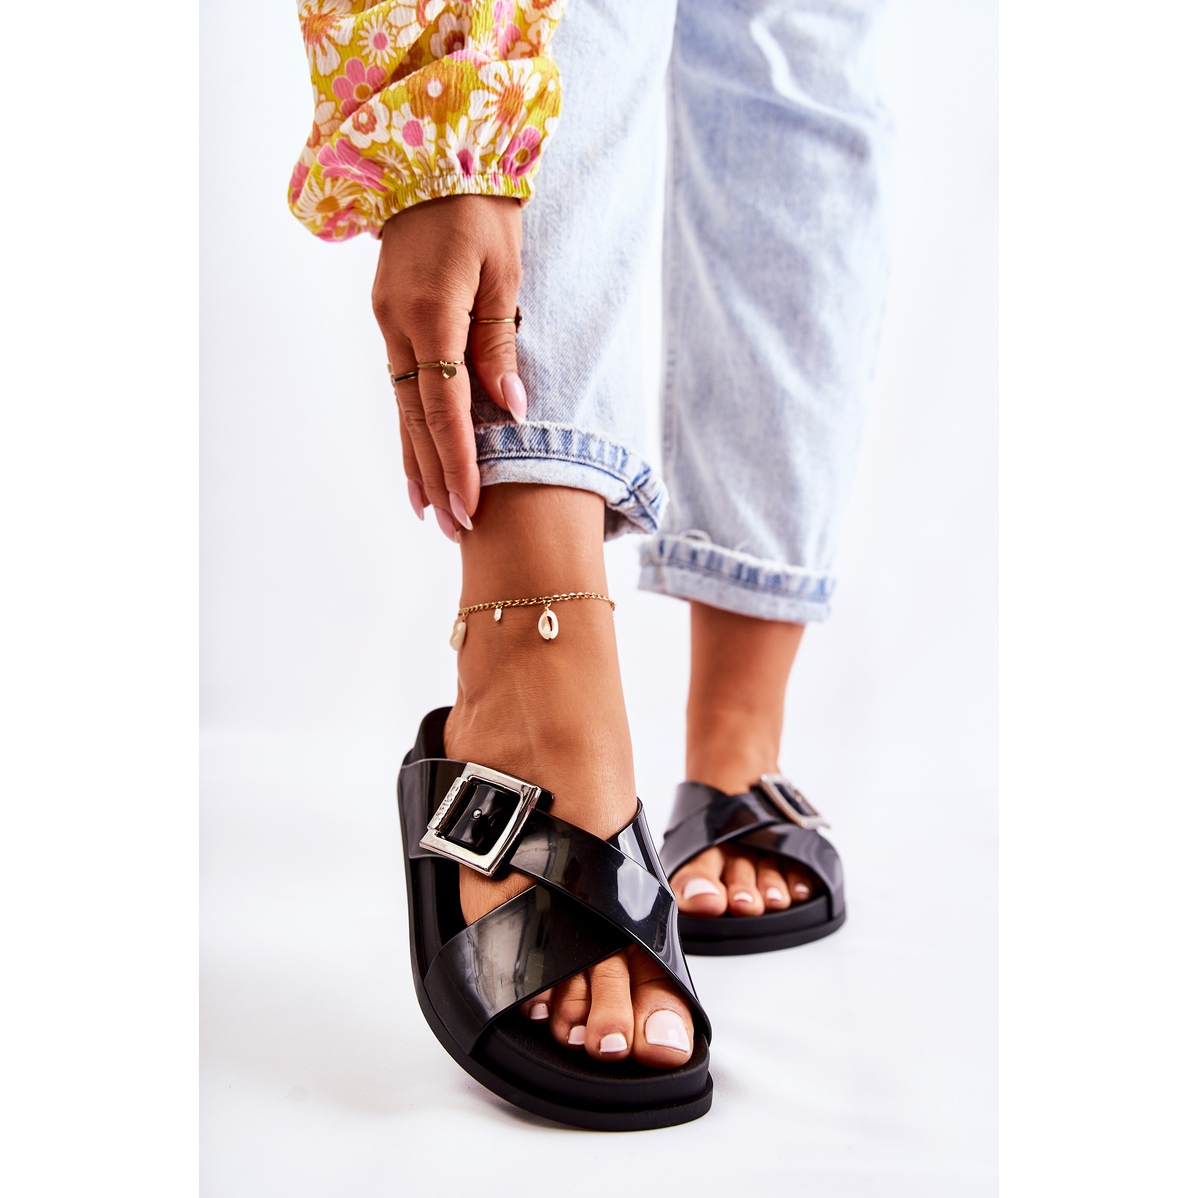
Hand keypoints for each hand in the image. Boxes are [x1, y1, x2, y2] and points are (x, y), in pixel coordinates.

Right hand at [372, 195, 525, 536]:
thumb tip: (509, 406)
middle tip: (454, 530)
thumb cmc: (480, 212)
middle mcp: (399, 326)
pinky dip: (410, 428)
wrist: (430, 161)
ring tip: (429, 512)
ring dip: (417, 463)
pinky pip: (401, 387)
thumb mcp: (504, 273)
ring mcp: (387, 324)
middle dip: (437, 477)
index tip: (471, 506)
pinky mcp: (389, 321)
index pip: (445, 408)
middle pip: (417, 420)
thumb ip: (499, 342)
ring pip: (402, 410)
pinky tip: (416, 460)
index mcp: (431, 314)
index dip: (459, 462)